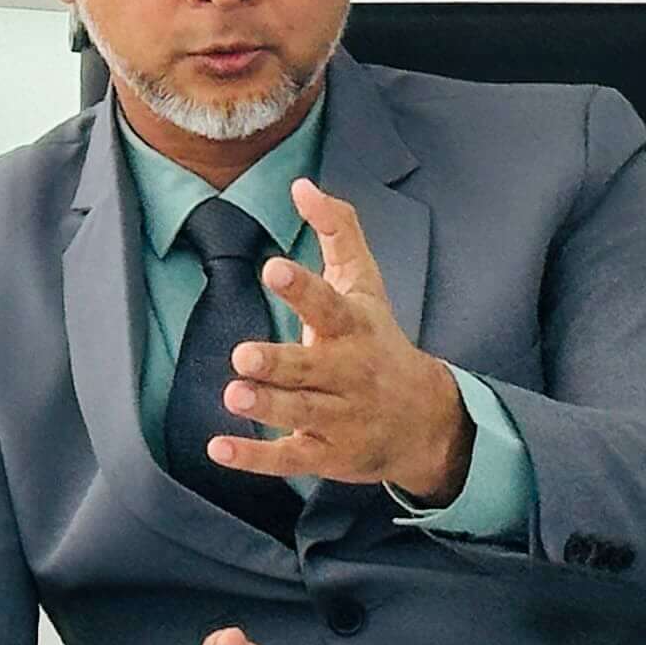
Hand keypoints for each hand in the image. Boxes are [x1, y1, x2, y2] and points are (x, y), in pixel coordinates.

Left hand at [206, 181, 473, 499]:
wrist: (426, 421)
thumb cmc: (379, 341)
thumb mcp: (365, 283)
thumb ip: (337, 230)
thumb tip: (301, 185)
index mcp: (354, 328)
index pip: (328, 303)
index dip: (302, 288)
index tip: (273, 268)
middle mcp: (348, 374)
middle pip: (311, 367)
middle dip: (279, 363)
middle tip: (243, 356)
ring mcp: (338, 418)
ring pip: (299, 413)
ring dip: (266, 406)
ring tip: (234, 394)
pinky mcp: (325, 454)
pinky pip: (288, 459)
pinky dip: (253, 458)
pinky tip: (219, 449)